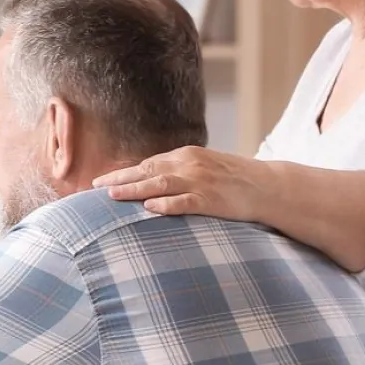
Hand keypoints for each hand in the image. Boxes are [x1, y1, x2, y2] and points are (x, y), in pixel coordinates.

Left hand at [92, 146, 269, 221]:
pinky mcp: (212, 199)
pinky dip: (167, 204)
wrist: (269, 186)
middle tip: (95, 188)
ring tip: (112, 196)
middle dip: (119, 179)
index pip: (147, 164)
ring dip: (134, 190)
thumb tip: (148, 180)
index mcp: (186, 155)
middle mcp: (190, 165)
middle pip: (147, 171)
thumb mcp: (203, 167)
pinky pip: (185, 202)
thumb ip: (178, 171)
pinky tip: (150, 208)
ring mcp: (201, 181)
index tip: (100, 182)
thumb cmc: (233, 179)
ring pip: (160, 183)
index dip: (123, 173)